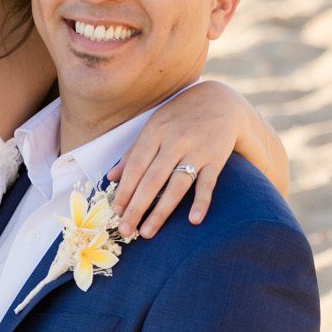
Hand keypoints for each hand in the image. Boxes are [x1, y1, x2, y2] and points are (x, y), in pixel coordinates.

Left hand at [109, 79, 255, 239]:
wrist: (221, 100)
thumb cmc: (180, 116)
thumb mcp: (154, 126)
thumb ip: (133, 152)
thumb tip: (110, 177)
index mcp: (155, 132)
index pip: (136, 166)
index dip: (124, 190)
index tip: (115, 212)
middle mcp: (175, 141)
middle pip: (152, 179)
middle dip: (137, 207)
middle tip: (126, 230)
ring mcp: (197, 150)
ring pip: (176, 185)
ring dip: (161, 211)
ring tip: (147, 232)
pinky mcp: (217, 158)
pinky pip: (208, 183)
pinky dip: (201, 201)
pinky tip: (193, 220)